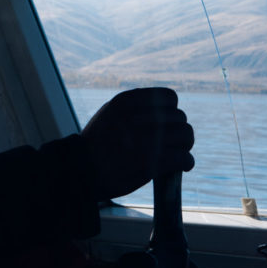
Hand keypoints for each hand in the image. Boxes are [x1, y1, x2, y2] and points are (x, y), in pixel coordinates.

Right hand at [81, 87, 194, 201]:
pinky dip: (186, 163)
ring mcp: (147, 139)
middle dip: (179, 131)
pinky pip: (184, 158)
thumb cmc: (95, 145)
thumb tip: (163, 111)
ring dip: (184, 146)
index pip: (169, 97)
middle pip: (180, 118)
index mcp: (127, 101)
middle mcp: (139, 116)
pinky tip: (181, 167)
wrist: (80, 171)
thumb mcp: (108, 114)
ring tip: (177, 155)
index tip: (167, 123)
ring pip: (186, 136)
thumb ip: (133, 108)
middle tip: (174, 144)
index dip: (171, 111)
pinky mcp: (153, 162)